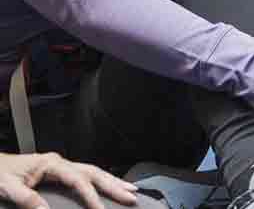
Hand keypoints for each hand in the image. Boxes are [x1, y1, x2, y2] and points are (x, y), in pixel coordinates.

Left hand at [0, 152, 139, 208]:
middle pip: (94, 172)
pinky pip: (86, 174)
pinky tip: (109, 185)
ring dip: (112, 180)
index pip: (78, 180)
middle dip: (114, 184)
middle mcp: (59, 162)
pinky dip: (101, 181)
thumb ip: (28, 199)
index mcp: (50, 164)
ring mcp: (61, 165)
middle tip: (132, 195)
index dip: (91, 196)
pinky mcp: (59, 170)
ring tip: (130, 189)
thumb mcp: (9, 187)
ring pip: (93, 171)